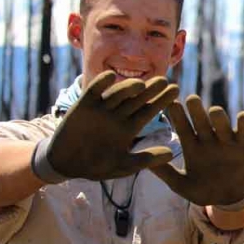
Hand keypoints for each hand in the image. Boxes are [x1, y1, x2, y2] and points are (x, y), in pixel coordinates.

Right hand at [41, 71, 177, 181]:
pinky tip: (110, 76)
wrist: (67, 164)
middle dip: (150, 90)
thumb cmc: (97, 166)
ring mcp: (102, 108)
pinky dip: (100, 83)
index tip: (176, 90)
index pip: (149, 111)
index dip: (162, 101)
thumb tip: (171, 154)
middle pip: (137, 99)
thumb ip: (146, 159)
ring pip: (118, 94)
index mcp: (130, 127)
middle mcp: (118, 114)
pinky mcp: (84, 105)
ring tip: (140, 84)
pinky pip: (94, 91)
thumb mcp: (124, 165)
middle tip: (165, 80)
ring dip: (128, 87)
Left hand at [151, 95, 243, 206]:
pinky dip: (243, 123)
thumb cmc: (203, 191)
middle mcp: (207, 138)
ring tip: (215, 111)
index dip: (177, 115)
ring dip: (218, 116)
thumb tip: (145, 162)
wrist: (228, 200)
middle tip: (192, 99)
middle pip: (200, 120)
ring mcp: (225, 140)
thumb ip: (166, 173)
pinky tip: (241, 117)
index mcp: (191, 145)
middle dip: (196, 110)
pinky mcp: (243, 145)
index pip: (182, 127)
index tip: (170, 104)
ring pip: (221, 123)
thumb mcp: (181, 184)